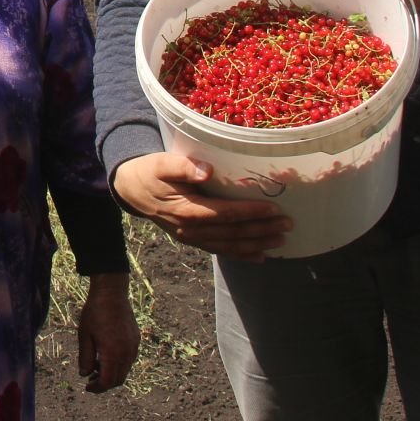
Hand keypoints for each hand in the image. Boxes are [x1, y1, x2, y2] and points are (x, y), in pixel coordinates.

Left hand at [76, 275, 139, 392]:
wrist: (111, 293)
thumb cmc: (94, 313)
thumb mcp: (84, 336)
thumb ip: (85, 358)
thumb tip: (85, 374)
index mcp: (113, 353)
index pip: (107, 381)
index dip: (97, 388)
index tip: (87, 387)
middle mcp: (127, 353)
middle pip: (118, 379)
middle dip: (104, 383)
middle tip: (90, 379)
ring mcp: (133, 346)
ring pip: (125, 370)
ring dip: (112, 374)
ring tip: (96, 366)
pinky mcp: (136, 340)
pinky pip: (129, 359)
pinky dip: (118, 364)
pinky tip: (106, 355)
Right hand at [112, 152, 289, 260]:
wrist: (131, 189)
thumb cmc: (150, 172)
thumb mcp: (162, 163)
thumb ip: (184, 167)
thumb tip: (207, 171)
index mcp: (186, 211)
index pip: (225, 214)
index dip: (250, 213)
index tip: (274, 209)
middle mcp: (191, 230)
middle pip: (233, 234)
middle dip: (262, 230)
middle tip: (288, 225)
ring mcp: (192, 238)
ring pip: (229, 245)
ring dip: (257, 244)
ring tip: (281, 241)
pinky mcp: (192, 240)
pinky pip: (220, 250)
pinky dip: (241, 255)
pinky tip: (260, 257)